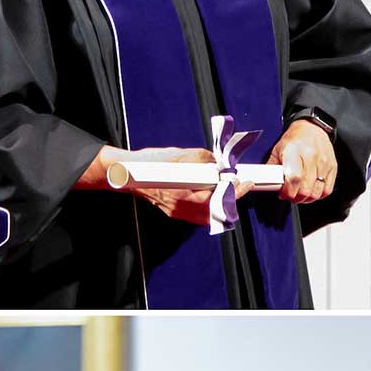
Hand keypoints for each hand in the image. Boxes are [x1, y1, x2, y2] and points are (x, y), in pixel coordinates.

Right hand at [114, 145, 254, 225]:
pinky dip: (209, 207)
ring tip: (229, 189)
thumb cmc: (150, 163)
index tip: (244, 182)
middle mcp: (181, 209)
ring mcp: (177, 213)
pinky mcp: (174, 212)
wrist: (126, 173)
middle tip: (241, 185)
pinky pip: (197, 215)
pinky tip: (213, 195)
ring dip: (221, 204)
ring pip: (208, 216)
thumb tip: (219, 163)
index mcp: (184, 195)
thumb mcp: (180, 154)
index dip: (234, 191)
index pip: (217, 199)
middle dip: (231, 198)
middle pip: (216, 211)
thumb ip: (203, 159)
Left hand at [268, 118, 337, 203]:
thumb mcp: (278, 150)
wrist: (312, 128)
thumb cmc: (294, 140)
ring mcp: (323, 162)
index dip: (288, 191)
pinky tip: (311, 191)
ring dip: (307, 198)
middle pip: (306, 189)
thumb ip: (272, 168)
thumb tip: (266, 183)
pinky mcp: (332, 167)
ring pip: (317, 192)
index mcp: (294, 151)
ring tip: (300, 193)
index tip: (283, 194)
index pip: (294, 178)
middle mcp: (311, 156)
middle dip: (296, 197)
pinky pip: (327, 189)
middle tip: (291, 195)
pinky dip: (318, 194)